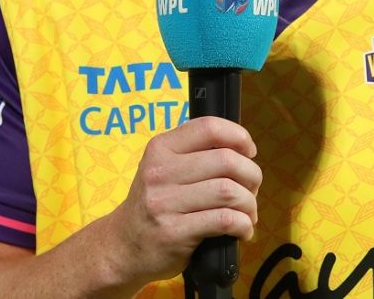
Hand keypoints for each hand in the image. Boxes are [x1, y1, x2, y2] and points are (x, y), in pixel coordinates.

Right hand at [107, 116, 261, 286]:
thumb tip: (243, 150)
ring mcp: (165, 202)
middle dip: (251, 175)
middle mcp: (160, 171)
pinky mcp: (174, 232)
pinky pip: (224, 220)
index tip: (249, 152)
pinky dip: (243, 225)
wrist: (122, 247)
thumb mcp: (162, 168)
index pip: (209, 127)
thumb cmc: (154, 205)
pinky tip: (242, 230)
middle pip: (226, 160)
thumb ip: (194, 154)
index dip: (239, 136)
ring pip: (229, 191)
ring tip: (248, 212)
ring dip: (249, 203)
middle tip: (252, 189)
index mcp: (161, 148)